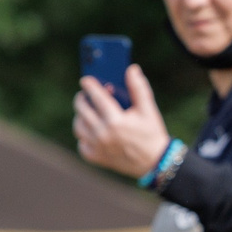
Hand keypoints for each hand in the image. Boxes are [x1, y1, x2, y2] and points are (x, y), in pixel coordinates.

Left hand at [73, 62, 173, 180]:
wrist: (154, 162)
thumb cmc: (151, 133)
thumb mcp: (148, 109)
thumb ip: (138, 88)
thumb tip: (131, 69)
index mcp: (116, 121)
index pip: (97, 97)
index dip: (90, 86)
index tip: (85, 80)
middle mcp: (103, 134)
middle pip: (82, 111)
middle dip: (81, 99)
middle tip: (83, 95)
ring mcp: (97, 147)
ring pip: (78, 126)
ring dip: (80, 116)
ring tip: (86, 111)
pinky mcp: (95, 158)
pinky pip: (81, 143)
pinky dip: (83, 135)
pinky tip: (90, 129)